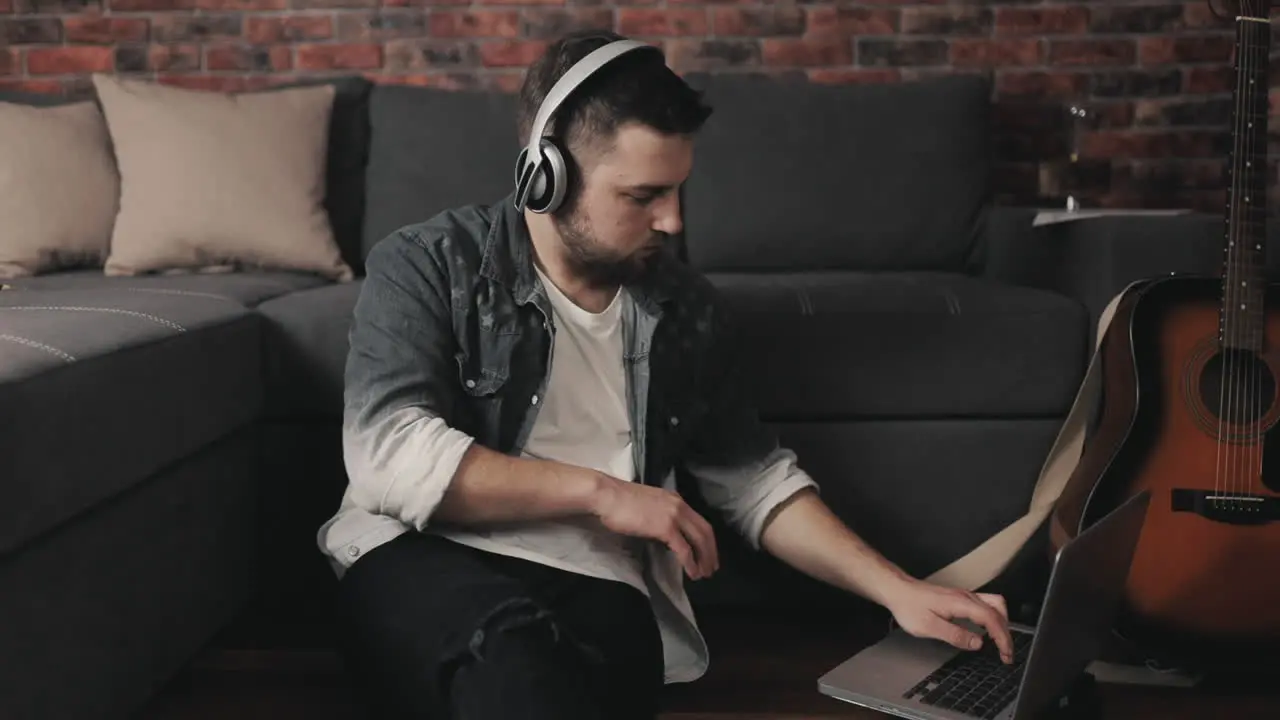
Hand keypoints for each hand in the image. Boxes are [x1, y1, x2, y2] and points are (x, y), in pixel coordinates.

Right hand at [589, 472, 718, 579]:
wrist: (607, 496)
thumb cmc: (620, 502)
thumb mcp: (648, 505)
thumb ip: (661, 516)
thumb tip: (664, 534)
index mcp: (676, 500)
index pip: (700, 521)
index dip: (708, 540)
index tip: (708, 553)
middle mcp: (679, 506)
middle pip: (705, 531)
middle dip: (710, 552)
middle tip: (711, 568)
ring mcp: (674, 516)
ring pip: (699, 540)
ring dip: (704, 559)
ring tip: (703, 574)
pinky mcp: (665, 528)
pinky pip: (684, 549)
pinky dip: (690, 563)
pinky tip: (692, 573)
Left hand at [884, 578, 1014, 663]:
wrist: (897, 590)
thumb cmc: (909, 607)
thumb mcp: (929, 627)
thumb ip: (955, 635)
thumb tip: (978, 643)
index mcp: (961, 603)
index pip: (991, 619)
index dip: (1002, 637)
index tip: (1006, 654)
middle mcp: (966, 597)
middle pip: (998, 611)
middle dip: (1006, 633)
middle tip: (1006, 653)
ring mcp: (964, 596)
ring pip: (994, 605)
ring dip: (1002, 624)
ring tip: (1001, 643)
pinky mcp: (959, 598)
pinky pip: (985, 605)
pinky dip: (993, 618)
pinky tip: (988, 630)